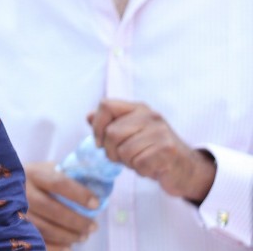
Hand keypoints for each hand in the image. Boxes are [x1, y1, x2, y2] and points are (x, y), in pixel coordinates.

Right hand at [23, 161, 97, 249]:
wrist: (6, 185)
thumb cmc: (37, 178)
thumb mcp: (49, 169)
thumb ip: (69, 175)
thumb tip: (99, 186)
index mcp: (33, 173)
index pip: (58, 183)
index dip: (79, 195)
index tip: (96, 204)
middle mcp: (22, 192)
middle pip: (52, 209)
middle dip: (76, 220)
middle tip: (93, 226)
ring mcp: (16, 211)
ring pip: (45, 227)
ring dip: (68, 235)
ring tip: (83, 236)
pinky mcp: (15, 227)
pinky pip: (37, 240)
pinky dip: (55, 247)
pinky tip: (68, 246)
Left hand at [88, 99, 215, 203]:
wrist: (187, 169)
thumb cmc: (152, 151)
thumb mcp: (131, 134)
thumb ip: (109, 124)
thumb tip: (89, 116)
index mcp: (138, 108)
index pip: (106, 106)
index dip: (97, 126)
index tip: (99, 142)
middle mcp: (150, 116)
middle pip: (111, 133)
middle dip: (111, 152)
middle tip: (123, 158)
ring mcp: (160, 132)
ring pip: (124, 151)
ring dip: (128, 163)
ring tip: (140, 161)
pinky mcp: (168, 150)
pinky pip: (139, 164)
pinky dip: (141, 171)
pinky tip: (151, 168)